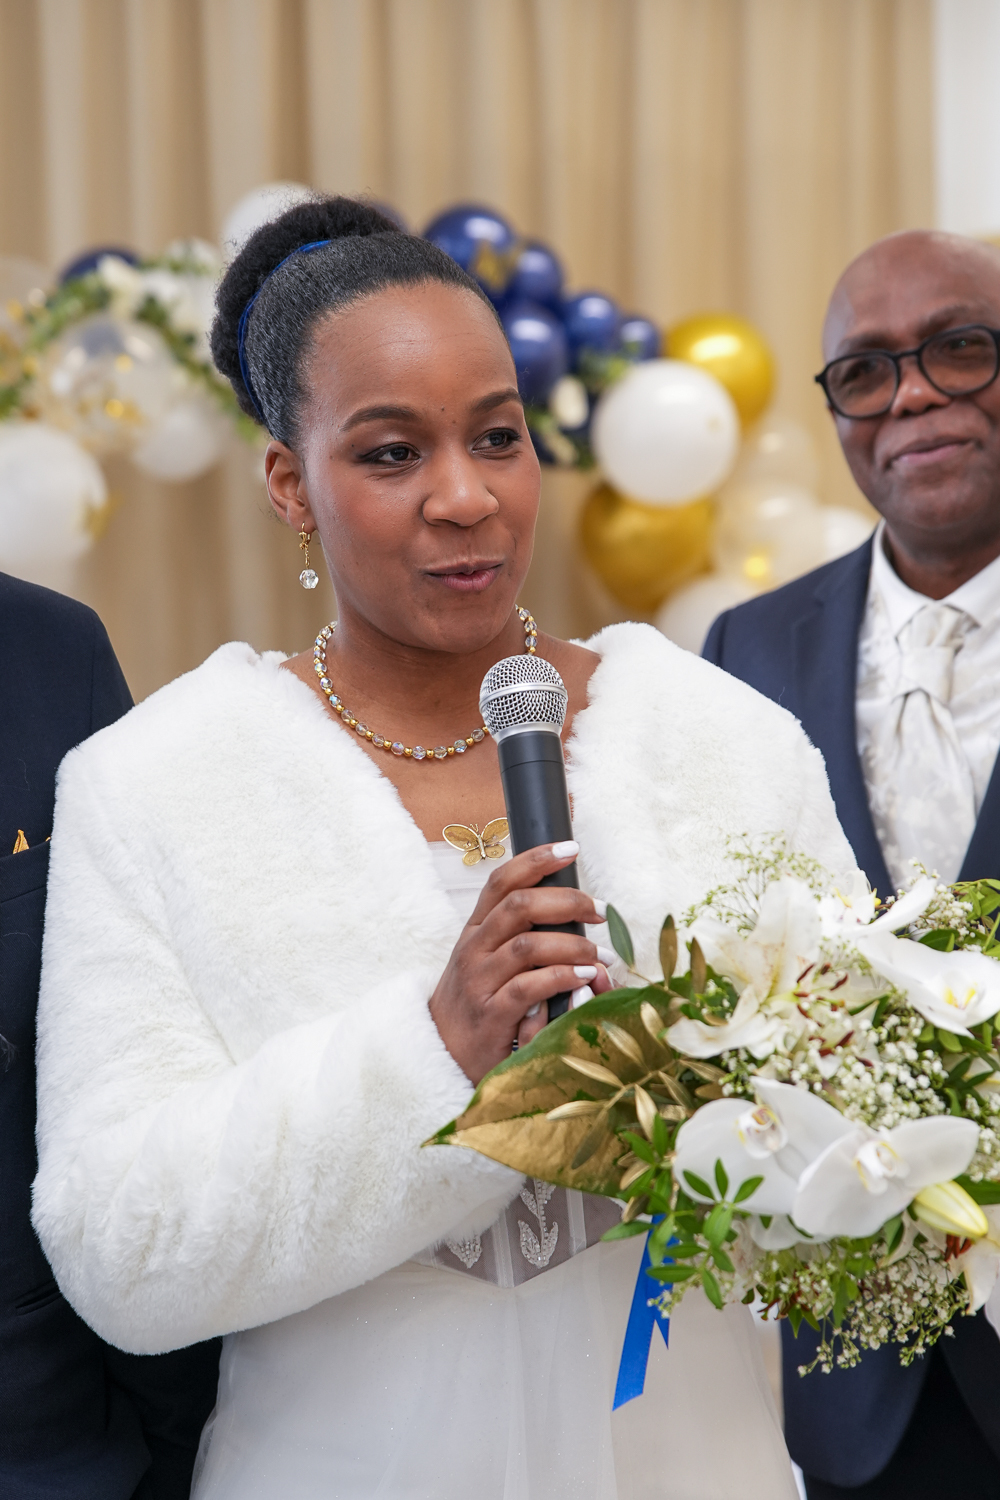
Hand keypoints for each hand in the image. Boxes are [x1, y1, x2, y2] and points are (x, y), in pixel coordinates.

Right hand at [430, 841, 611, 1083]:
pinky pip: (529, 987)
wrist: (439, 1052)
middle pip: (519, 905)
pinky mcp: (491, 1015)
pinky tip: (584, 978)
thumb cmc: (478, 1001)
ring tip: (598, 955)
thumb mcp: (490, 960)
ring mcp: (480, 981)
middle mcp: (474, 948)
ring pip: (528, 945)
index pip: (502, 880)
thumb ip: (524, 936)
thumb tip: (577, 915)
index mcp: (476, 928)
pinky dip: (562, 978)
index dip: (537, 859)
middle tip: (599, 911)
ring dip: (572, 945)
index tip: (571, 849)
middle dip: (567, 902)